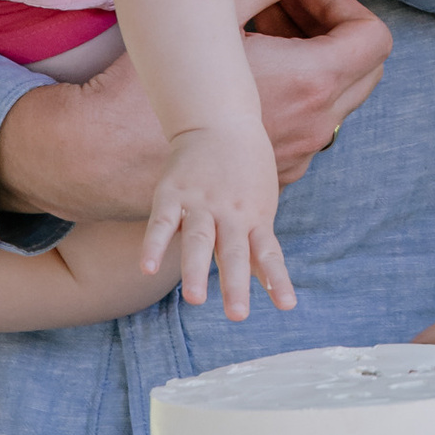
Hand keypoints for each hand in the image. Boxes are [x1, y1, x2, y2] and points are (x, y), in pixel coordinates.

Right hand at [0, 0, 387, 216]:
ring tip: (256, 32)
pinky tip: (246, 74)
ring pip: (337, 99)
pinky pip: (308, 127)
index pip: (373, 39)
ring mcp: (296, 157)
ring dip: (313, 60)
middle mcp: (313, 128)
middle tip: (281, 3)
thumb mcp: (219, 11)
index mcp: (309, 84)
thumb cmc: (155, 80)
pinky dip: (295, 94)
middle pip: (364, 69)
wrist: (102, 152)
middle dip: (331, 28)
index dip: (343, 2)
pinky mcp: (273, 175)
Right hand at [146, 112, 293, 319]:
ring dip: (196, 270)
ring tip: (195, 300)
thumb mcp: (262, 206)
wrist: (221, 120)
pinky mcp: (172, 194)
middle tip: (238, 315)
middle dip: (235, 284)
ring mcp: (201, 203)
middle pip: (233, 251)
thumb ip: (260, 246)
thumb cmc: (246, 171)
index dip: (277, 280)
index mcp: (255, 217)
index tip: (287, 306)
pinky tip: (147, 267)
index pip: (268, 253)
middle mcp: (230, 213)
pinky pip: (161, 223)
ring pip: (198, 239)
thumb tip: (270, 287)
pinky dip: (154, 245)